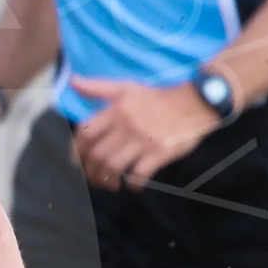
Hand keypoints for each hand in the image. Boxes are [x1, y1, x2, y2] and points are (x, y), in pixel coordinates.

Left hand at [67, 76, 219, 189]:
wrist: (194, 102)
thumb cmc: (157, 98)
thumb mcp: (126, 88)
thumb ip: (98, 88)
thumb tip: (73, 81)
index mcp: (115, 110)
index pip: (85, 133)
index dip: (76, 151)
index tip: (78, 162)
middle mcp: (126, 125)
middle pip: (97, 154)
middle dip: (91, 172)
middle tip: (94, 179)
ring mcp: (142, 140)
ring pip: (113, 166)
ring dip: (107, 181)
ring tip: (110, 185)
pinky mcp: (159, 152)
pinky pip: (139, 174)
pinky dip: (133, 184)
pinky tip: (133, 186)